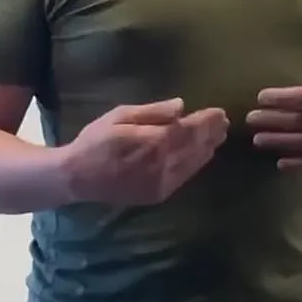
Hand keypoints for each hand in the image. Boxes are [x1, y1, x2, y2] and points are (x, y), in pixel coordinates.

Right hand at [61, 98, 229, 204]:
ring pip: (194, 164)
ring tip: (217, 137)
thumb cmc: (96, 140)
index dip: (207, 121)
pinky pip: (184, 177)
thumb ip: (153, 112)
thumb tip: (181, 107)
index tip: (219, 112)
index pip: (191, 130)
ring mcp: (163, 183)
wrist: (77, 177)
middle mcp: (164, 165)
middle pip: (197, 147)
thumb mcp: (120, 115)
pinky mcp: (158, 194)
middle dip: (212, 134)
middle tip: (223, 122)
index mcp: (155, 142)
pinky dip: (195, 164)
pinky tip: (200, 155)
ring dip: (207, 149)